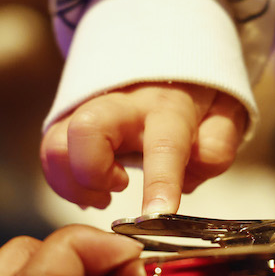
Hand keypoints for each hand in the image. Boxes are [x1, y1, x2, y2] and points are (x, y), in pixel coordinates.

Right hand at [40, 82, 246, 213]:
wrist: (161, 60)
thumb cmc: (192, 98)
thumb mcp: (223, 114)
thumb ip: (216, 145)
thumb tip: (194, 169)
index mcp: (169, 107)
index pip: (164, 145)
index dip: (160, 183)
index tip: (159, 214)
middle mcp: (121, 105)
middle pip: (85, 132)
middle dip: (92, 174)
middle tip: (118, 187)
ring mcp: (86, 110)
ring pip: (56, 147)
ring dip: (74, 184)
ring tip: (105, 191)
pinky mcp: (66, 121)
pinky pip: (51, 156)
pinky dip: (66, 182)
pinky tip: (93, 188)